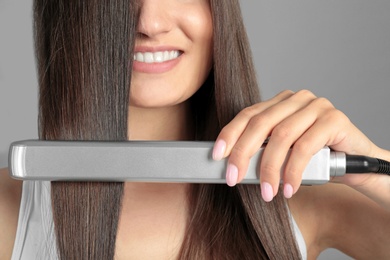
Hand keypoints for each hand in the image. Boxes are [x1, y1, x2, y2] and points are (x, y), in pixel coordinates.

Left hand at [212, 90, 381, 201]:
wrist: (354, 164)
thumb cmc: (313, 158)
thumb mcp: (282, 153)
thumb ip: (262, 150)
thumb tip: (233, 165)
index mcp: (280, 102)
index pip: (248, 114)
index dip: (230, 134)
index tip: (216, 155)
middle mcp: (296, 99)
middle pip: (260, 123)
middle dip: (243, 154)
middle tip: (234, 179)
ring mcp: (316, 105)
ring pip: (282, 136)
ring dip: (270, 169)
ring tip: (267, 192)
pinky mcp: (334, 118)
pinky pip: (305, 147)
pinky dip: (293, 171)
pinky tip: (289, 188)